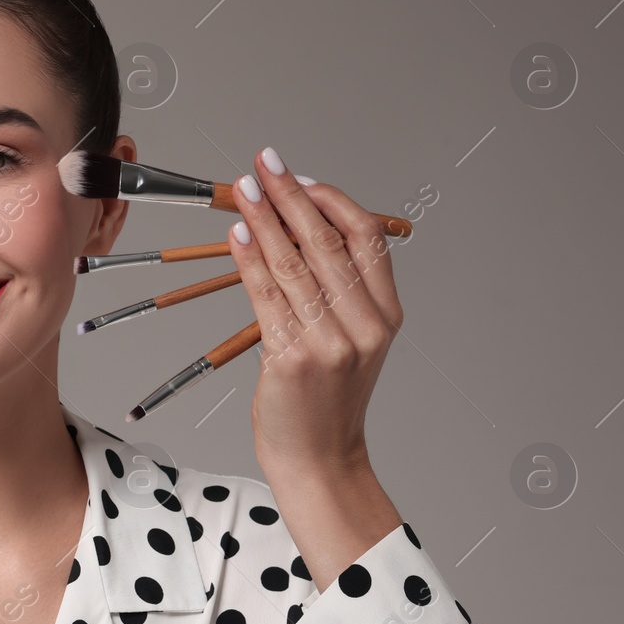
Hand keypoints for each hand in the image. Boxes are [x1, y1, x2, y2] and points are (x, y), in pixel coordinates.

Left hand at [225, 147, 404, 478]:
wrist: (319, 459)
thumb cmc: (325, 398)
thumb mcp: (351, 340)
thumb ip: (337, 290)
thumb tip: (294, 226)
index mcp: (387, 314)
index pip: (364, 237)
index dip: (329, 199)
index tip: (297, 175)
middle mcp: (366, 325)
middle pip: (326, 242)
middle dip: (289, 196)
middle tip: (264, 164)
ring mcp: (332, 343)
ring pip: (293, 263)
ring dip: (263, 218)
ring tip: (243, 189)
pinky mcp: (293, 358)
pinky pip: (267, 295)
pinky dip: (249, 259)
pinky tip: (237, 233)